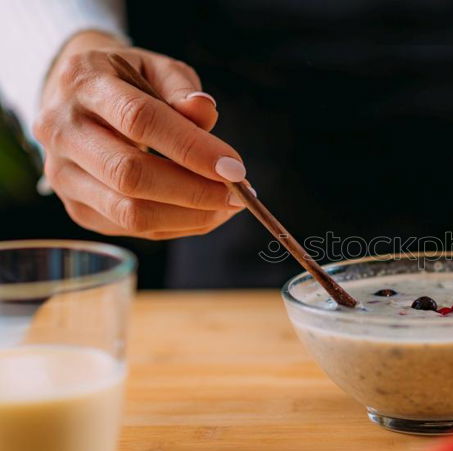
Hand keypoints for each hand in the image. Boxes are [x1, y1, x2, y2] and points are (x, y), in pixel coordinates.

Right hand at [35, 31, 247, 239]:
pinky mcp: (77, 208)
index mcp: (83, 83)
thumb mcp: (156, 68)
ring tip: (228, 206)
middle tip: (239, 194)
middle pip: (130, 175)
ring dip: (190, 216)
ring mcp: (63, 175)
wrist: (76, 98)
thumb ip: (182, 89)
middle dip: (194, 191)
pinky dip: (178, 225)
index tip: (234, 168)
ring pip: (130, 212)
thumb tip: (205, 113)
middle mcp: (62, 130)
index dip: (191, 148)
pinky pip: (133, 229)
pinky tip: (206, 212)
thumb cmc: (128, 80)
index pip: (139, 120)